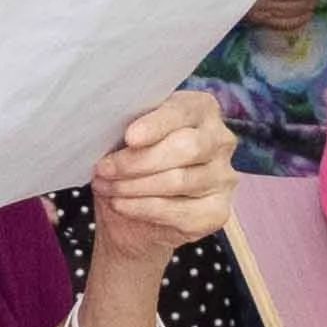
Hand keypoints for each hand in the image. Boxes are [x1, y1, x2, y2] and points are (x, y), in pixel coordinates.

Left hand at [81, 91, 236, 278]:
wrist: (136, 216)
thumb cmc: (131, 164)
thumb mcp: (125, 139)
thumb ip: (126, 127)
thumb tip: (108, 125)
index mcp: (200, 109)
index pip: (182, 112)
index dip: (156, 125)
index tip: (130, 137)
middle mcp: (220, 140)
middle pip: (186, 148)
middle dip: (138, 161)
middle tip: (103, 169)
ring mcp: (223, 177)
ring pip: (179, 180)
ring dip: (133, 186)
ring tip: (105, 186)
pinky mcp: (217, 211)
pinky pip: (179, 211)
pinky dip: (142, 208)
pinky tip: (120, 204)